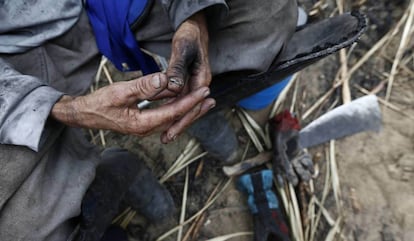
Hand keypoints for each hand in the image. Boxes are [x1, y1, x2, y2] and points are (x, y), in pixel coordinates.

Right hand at [50, 73, 213, 139]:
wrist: (85, 115)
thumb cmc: (99, 103)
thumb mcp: (120, 92)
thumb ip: (143, 87)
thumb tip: (165, 80)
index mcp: (142, 123)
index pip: (173, 112)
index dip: (190, 101)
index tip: (204, 91)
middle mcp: (147, 129)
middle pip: (177, 119)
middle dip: (195, 109)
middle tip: (211, 98)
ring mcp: (146, 127)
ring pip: (173, 119)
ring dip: (189, 110)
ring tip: (205, 102)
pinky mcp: (144, 122)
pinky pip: (166, 116)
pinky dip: (177, 109)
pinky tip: (184, 102)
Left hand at [159, 11, 213, 142]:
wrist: (197, 27)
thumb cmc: (190, 35)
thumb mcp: (182, 49)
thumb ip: (177, 69)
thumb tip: (172, 87)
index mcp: (202, 78)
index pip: (191, 104)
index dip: (180, 119)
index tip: (170, 132)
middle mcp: (201, 84)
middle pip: (190, 109)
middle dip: (179, 125)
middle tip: (166, 139)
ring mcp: (196, 84)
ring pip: (186, 106)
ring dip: (177, 120)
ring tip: (166, 134)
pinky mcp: (190, 82)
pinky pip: (183, 99)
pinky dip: (175, 108)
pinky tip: (168, 116)